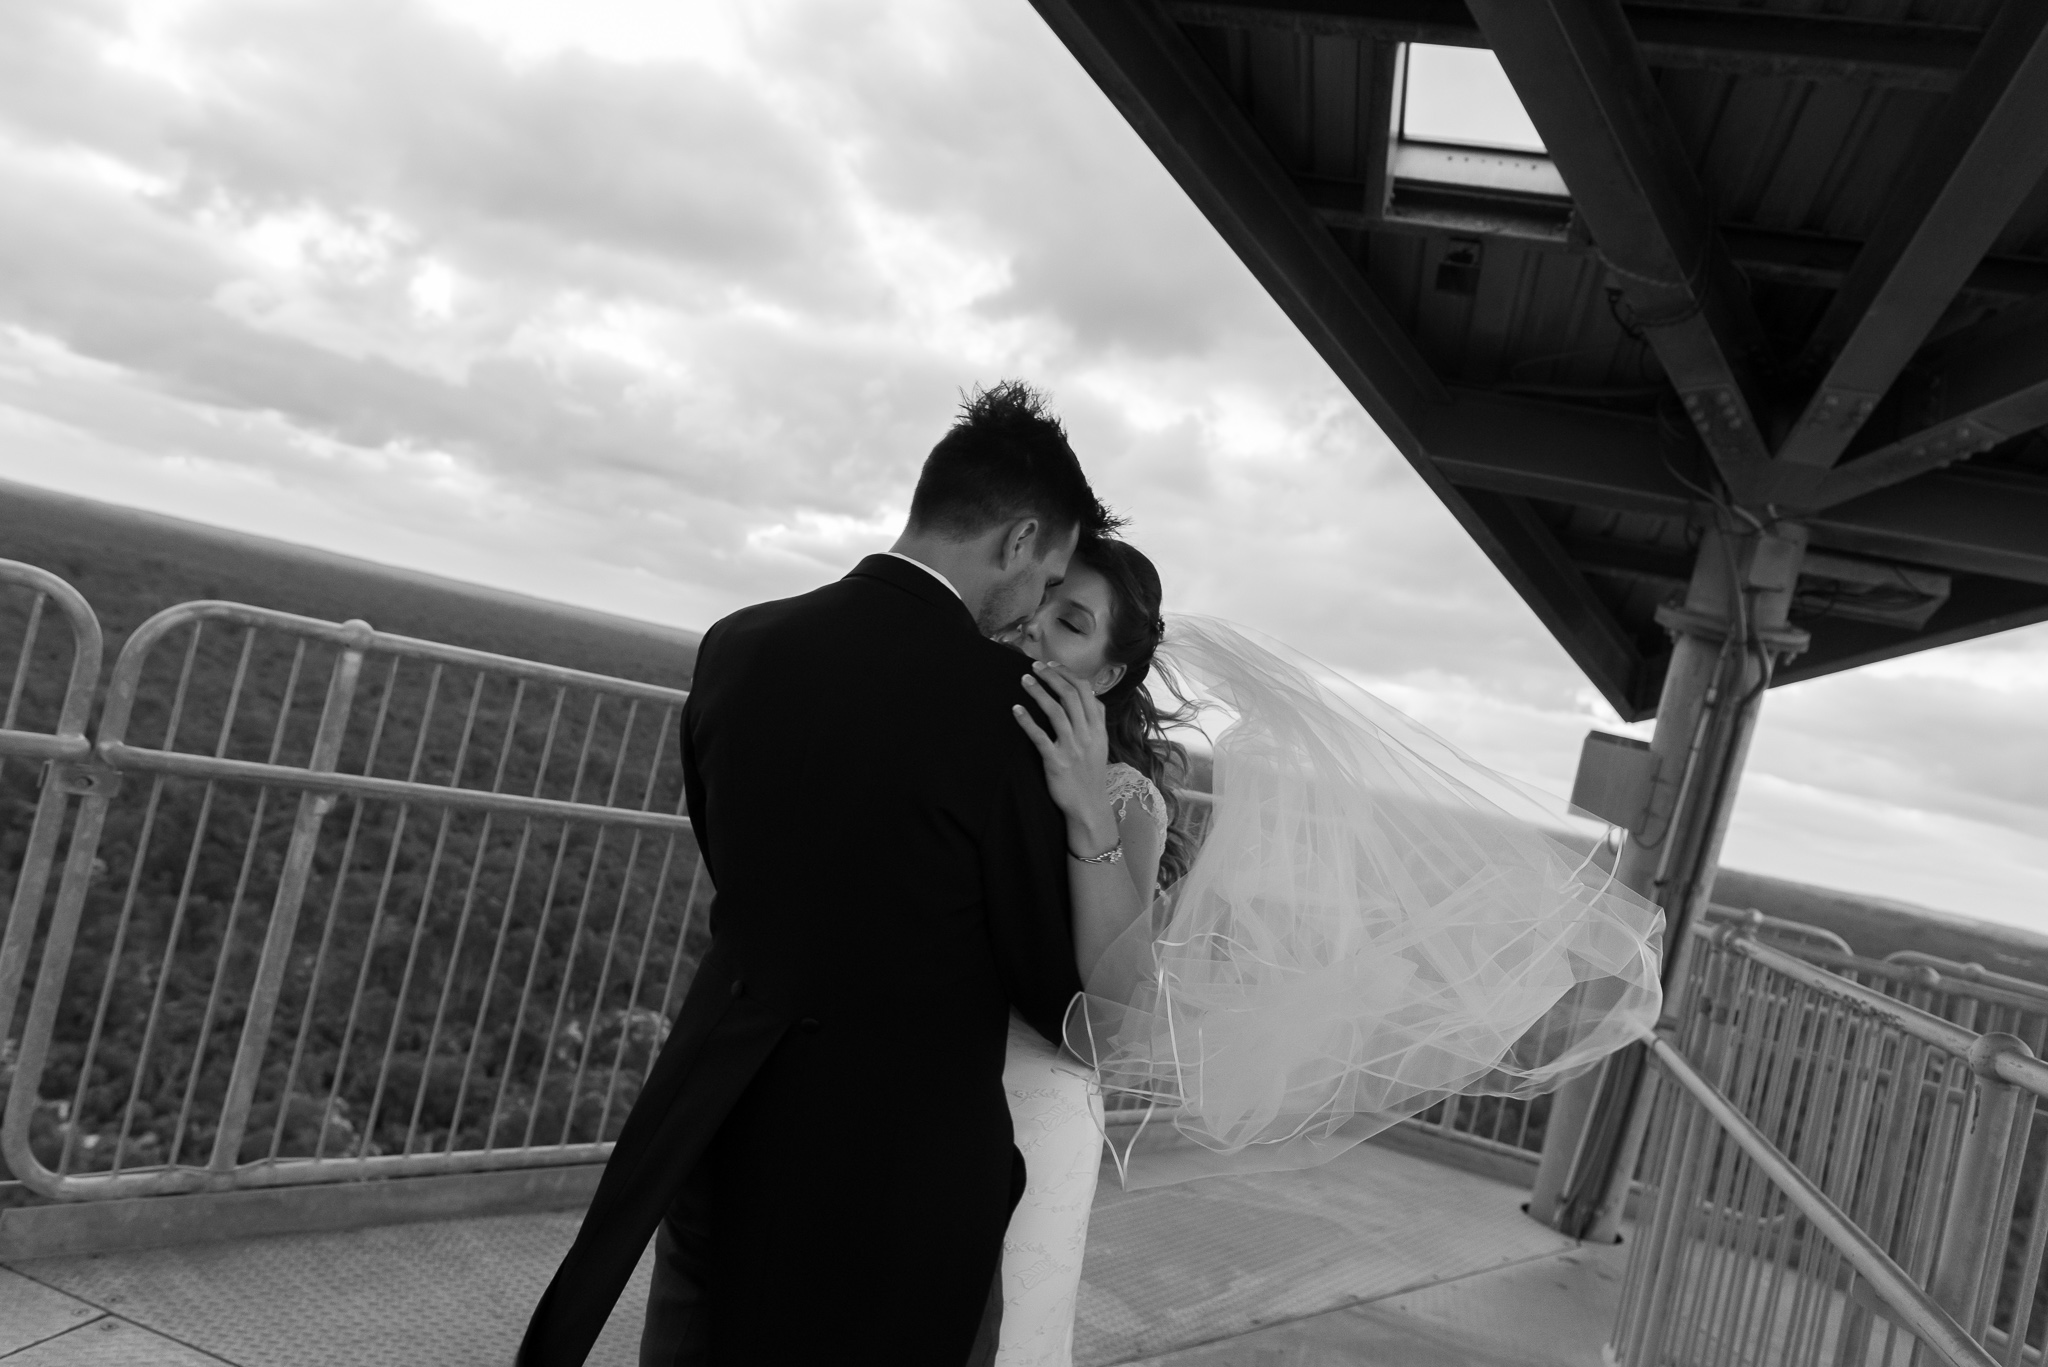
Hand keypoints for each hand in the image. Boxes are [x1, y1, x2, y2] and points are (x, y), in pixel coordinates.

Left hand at [1012, 661, 1117, 853]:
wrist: (1089, 806)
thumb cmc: (1091, 773)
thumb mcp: (1101, 743)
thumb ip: (1096, 719)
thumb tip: (1089, 695)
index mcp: (1098, 728)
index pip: (1085, 691)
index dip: (1067, 674)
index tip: (1052, 666)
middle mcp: (1087, 734)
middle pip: (1070, 696)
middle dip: (1051, 677)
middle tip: (1034, 666)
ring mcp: (1072, 748)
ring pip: (1056, 712)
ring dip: (1039, 692)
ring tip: (1024, 680)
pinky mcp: (1056, 762)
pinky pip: (1040, 737)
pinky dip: (1027, 721)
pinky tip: (1016, 709)